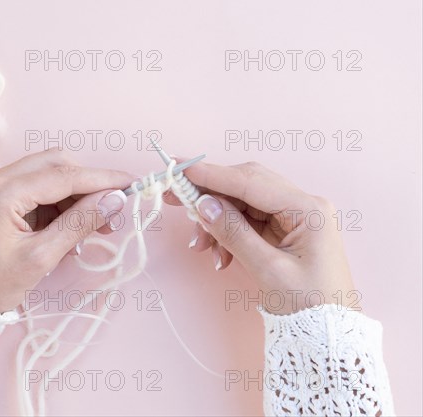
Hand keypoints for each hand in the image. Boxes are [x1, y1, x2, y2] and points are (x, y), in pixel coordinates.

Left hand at [0, 148, 133, 312]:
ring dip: (74, 197)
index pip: (64, 175)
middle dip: (87, 184)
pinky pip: (36, 192)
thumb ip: (80, 224)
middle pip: (55, 164)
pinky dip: (58, 208)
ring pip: (47, 177)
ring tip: (94, 229)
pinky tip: (70, 235)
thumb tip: (115, 200)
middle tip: (112, 211)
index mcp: (2, 192)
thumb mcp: (41, 258)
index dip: (102, 179)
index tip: (131, 184)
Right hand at [165, 161, 354, 314]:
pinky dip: (227, 233)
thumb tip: (203, 204)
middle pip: (245, 185)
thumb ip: (233, 233)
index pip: (251, 182)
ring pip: (242, 203)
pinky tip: (219, 255)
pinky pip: (246, 220)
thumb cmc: (308, 306)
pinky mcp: (283, 229)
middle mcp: (302, 205)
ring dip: (216, 220)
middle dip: (210, 195)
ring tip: (201, 247)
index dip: (212, 174)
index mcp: (308, 210)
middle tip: (175, 198)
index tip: (180, 167)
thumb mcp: (267, 270)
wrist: (326, 334)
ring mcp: (293, 216)